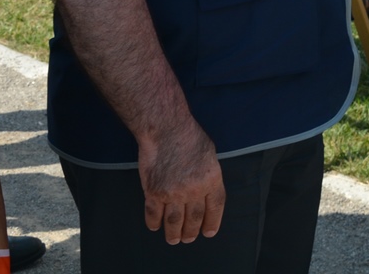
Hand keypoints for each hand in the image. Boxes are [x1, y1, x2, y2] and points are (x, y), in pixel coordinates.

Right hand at [136, 118, 224, 244]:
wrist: (166, 129)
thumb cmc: (189, 136)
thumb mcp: (210, 154)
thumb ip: (209, 175)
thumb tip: (206, 191)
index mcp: (212, 179)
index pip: (215, 208)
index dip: (212, 223)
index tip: (208, 232)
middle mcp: (194, 190)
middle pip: (194, 218)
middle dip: (191, 232)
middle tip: (188, 238)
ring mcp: (173, 192)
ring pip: (174, 222)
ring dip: (174, 233)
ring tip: (174, 239)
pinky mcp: (154, 192)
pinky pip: (153, 214)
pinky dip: (154, 223)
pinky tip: (155, 227)